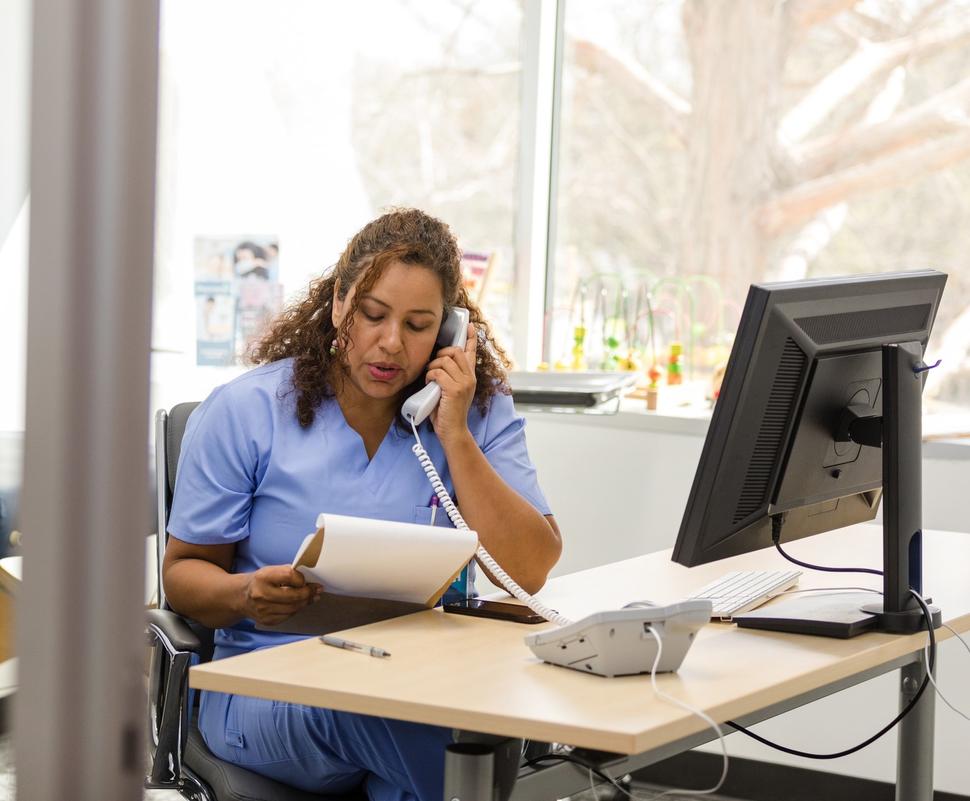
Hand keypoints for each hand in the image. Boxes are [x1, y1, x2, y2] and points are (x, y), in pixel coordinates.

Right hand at [241, 565, 321, 625]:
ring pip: (294, 608)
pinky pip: (289, 616)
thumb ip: (289, 572)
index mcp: (263, 577)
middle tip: (317, 589)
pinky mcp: (266, 620)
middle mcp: (261, 594)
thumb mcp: (271, 570)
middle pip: (294, 595)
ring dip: (306, 602)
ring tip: (311, 596)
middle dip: (309, 593)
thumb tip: (310, 579)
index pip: (290, 576)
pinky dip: (296, 609)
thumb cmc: (260, 581)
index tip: (306, 579)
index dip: (301, 578)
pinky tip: (298, 604)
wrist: (241, 596)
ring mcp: (263, 610)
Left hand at [427, 323, 477, 444]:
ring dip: (432, 366)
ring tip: (430, 377)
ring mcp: (464, 383)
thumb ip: (449, 377)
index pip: (472, 352)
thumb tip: (438, 362)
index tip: (470, 326)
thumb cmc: (448, 412)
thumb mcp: (451, 391)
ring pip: (445, 360)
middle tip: (434, 366)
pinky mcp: (455, 390)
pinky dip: (430, 376)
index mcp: (470, 377)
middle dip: (440, 354)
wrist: (453, 431)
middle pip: (455, 351)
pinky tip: (429, 383)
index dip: (471, 337)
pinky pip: (438, 372)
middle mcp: (470, 377)